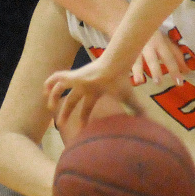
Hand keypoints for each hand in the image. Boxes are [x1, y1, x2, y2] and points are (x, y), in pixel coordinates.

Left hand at [45, 30, 188, 124]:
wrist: (115, 67)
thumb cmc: (121, 82)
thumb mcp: (129, 99)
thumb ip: (138, 110)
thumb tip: (150, 122)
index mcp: (96, 92)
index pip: (87, 106)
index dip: (84, 117)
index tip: (81, 128)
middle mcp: (85, 86)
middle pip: (72, 99)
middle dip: (66, 111)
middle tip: (59, 124)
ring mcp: (78, 80)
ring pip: (61, 88)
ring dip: (53, 97)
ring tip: (49, 107)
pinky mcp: (72, 75)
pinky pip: (56, 78)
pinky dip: (48, 84)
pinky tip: (44, 91)